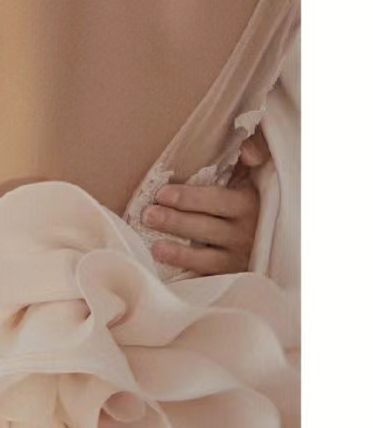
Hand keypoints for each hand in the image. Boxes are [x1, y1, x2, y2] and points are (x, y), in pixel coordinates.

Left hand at [144, 127, 269, 274]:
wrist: (279, 233)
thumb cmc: (256, 197)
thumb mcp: (259, 173)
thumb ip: (257, 153)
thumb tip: (248, 150)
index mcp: (248, 203)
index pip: (217, 201)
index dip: (189, 199)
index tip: (162, 194)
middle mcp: (246, 233)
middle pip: (207, 228)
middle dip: (176, 222)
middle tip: (148, 215)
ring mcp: (240, 257)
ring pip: (209, 258)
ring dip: (181, 253)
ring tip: (155, 248)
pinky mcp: (235, 275)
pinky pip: (211, 277)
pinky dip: (191, 274)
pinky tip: (170, 273)